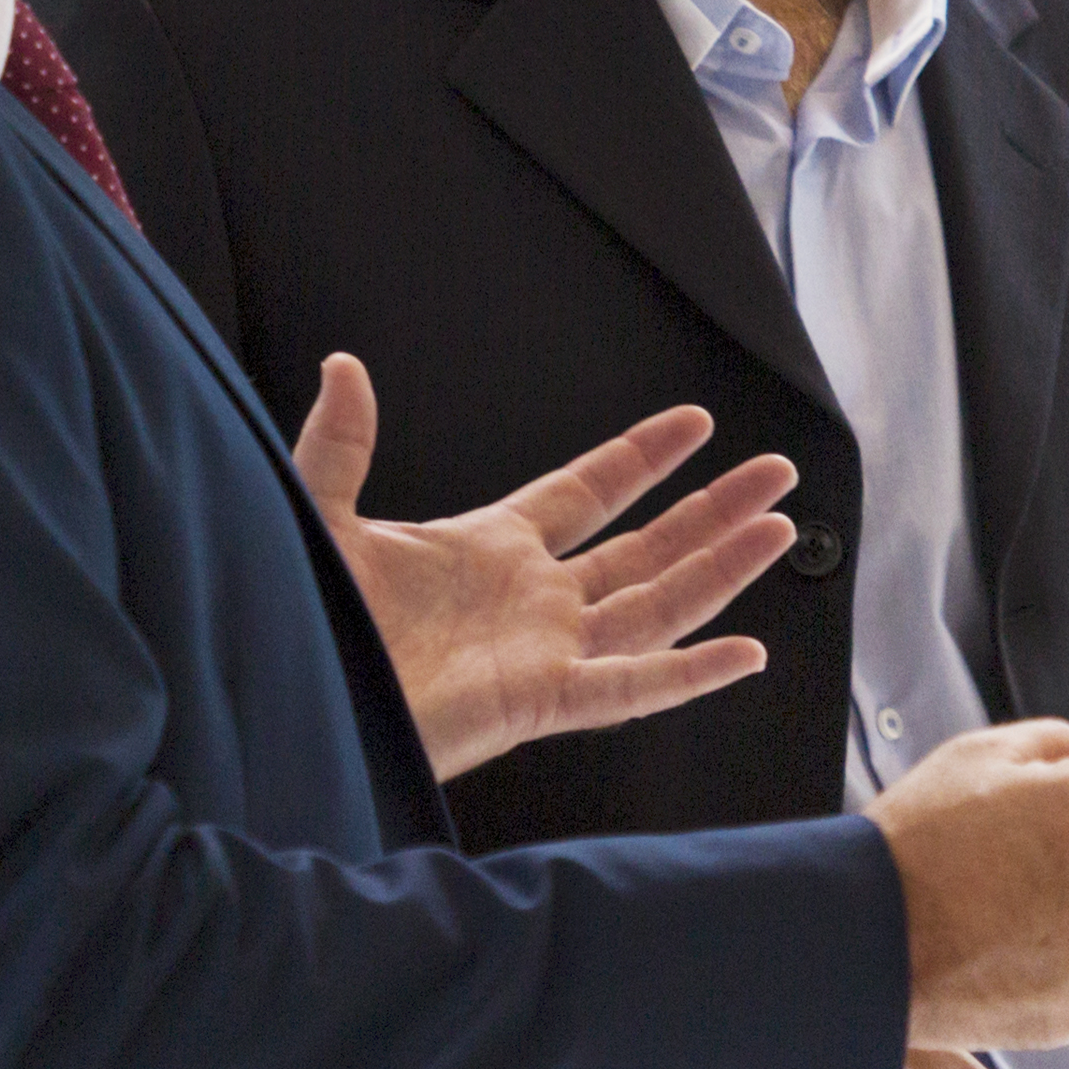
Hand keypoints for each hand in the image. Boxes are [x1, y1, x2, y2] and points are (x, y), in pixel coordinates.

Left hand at [290, 354, 785, 779]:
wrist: (287, 698)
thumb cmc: (298, 619)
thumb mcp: (319, 514)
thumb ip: (339, 443)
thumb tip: (343, 365)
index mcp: (488, 549)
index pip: (587, 493)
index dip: (642, 458)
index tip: (695, 423)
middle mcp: (531, 600)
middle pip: (645, 547)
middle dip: (711, 511)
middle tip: (774, 472)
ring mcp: (543, 653)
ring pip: (657, 606)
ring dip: (720, 570)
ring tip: (781, 528)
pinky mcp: (540, 702)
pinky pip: (632, 687)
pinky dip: (688, 673)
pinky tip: (745, 650)